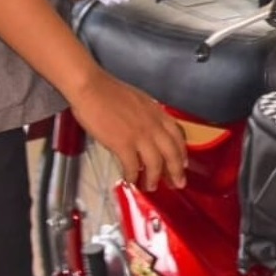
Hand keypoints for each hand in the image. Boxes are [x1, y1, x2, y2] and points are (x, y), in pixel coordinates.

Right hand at [70, 70, 188, 190]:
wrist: (92, 89)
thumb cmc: (110, 92)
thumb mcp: (140, 101)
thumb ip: (149, 117)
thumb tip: (151, 132)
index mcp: (157, 113)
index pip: (177, 136)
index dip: (182, 152)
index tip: (184, 164)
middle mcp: (153, 125)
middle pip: (171, 153)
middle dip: (176, 171)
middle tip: (177, 184)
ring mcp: (139, 135)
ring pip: (155, 163)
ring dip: (154, 178)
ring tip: (150, 186)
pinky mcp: (123, 144)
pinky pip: (133, 166)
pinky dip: (133, 176)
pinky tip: (130, 180)